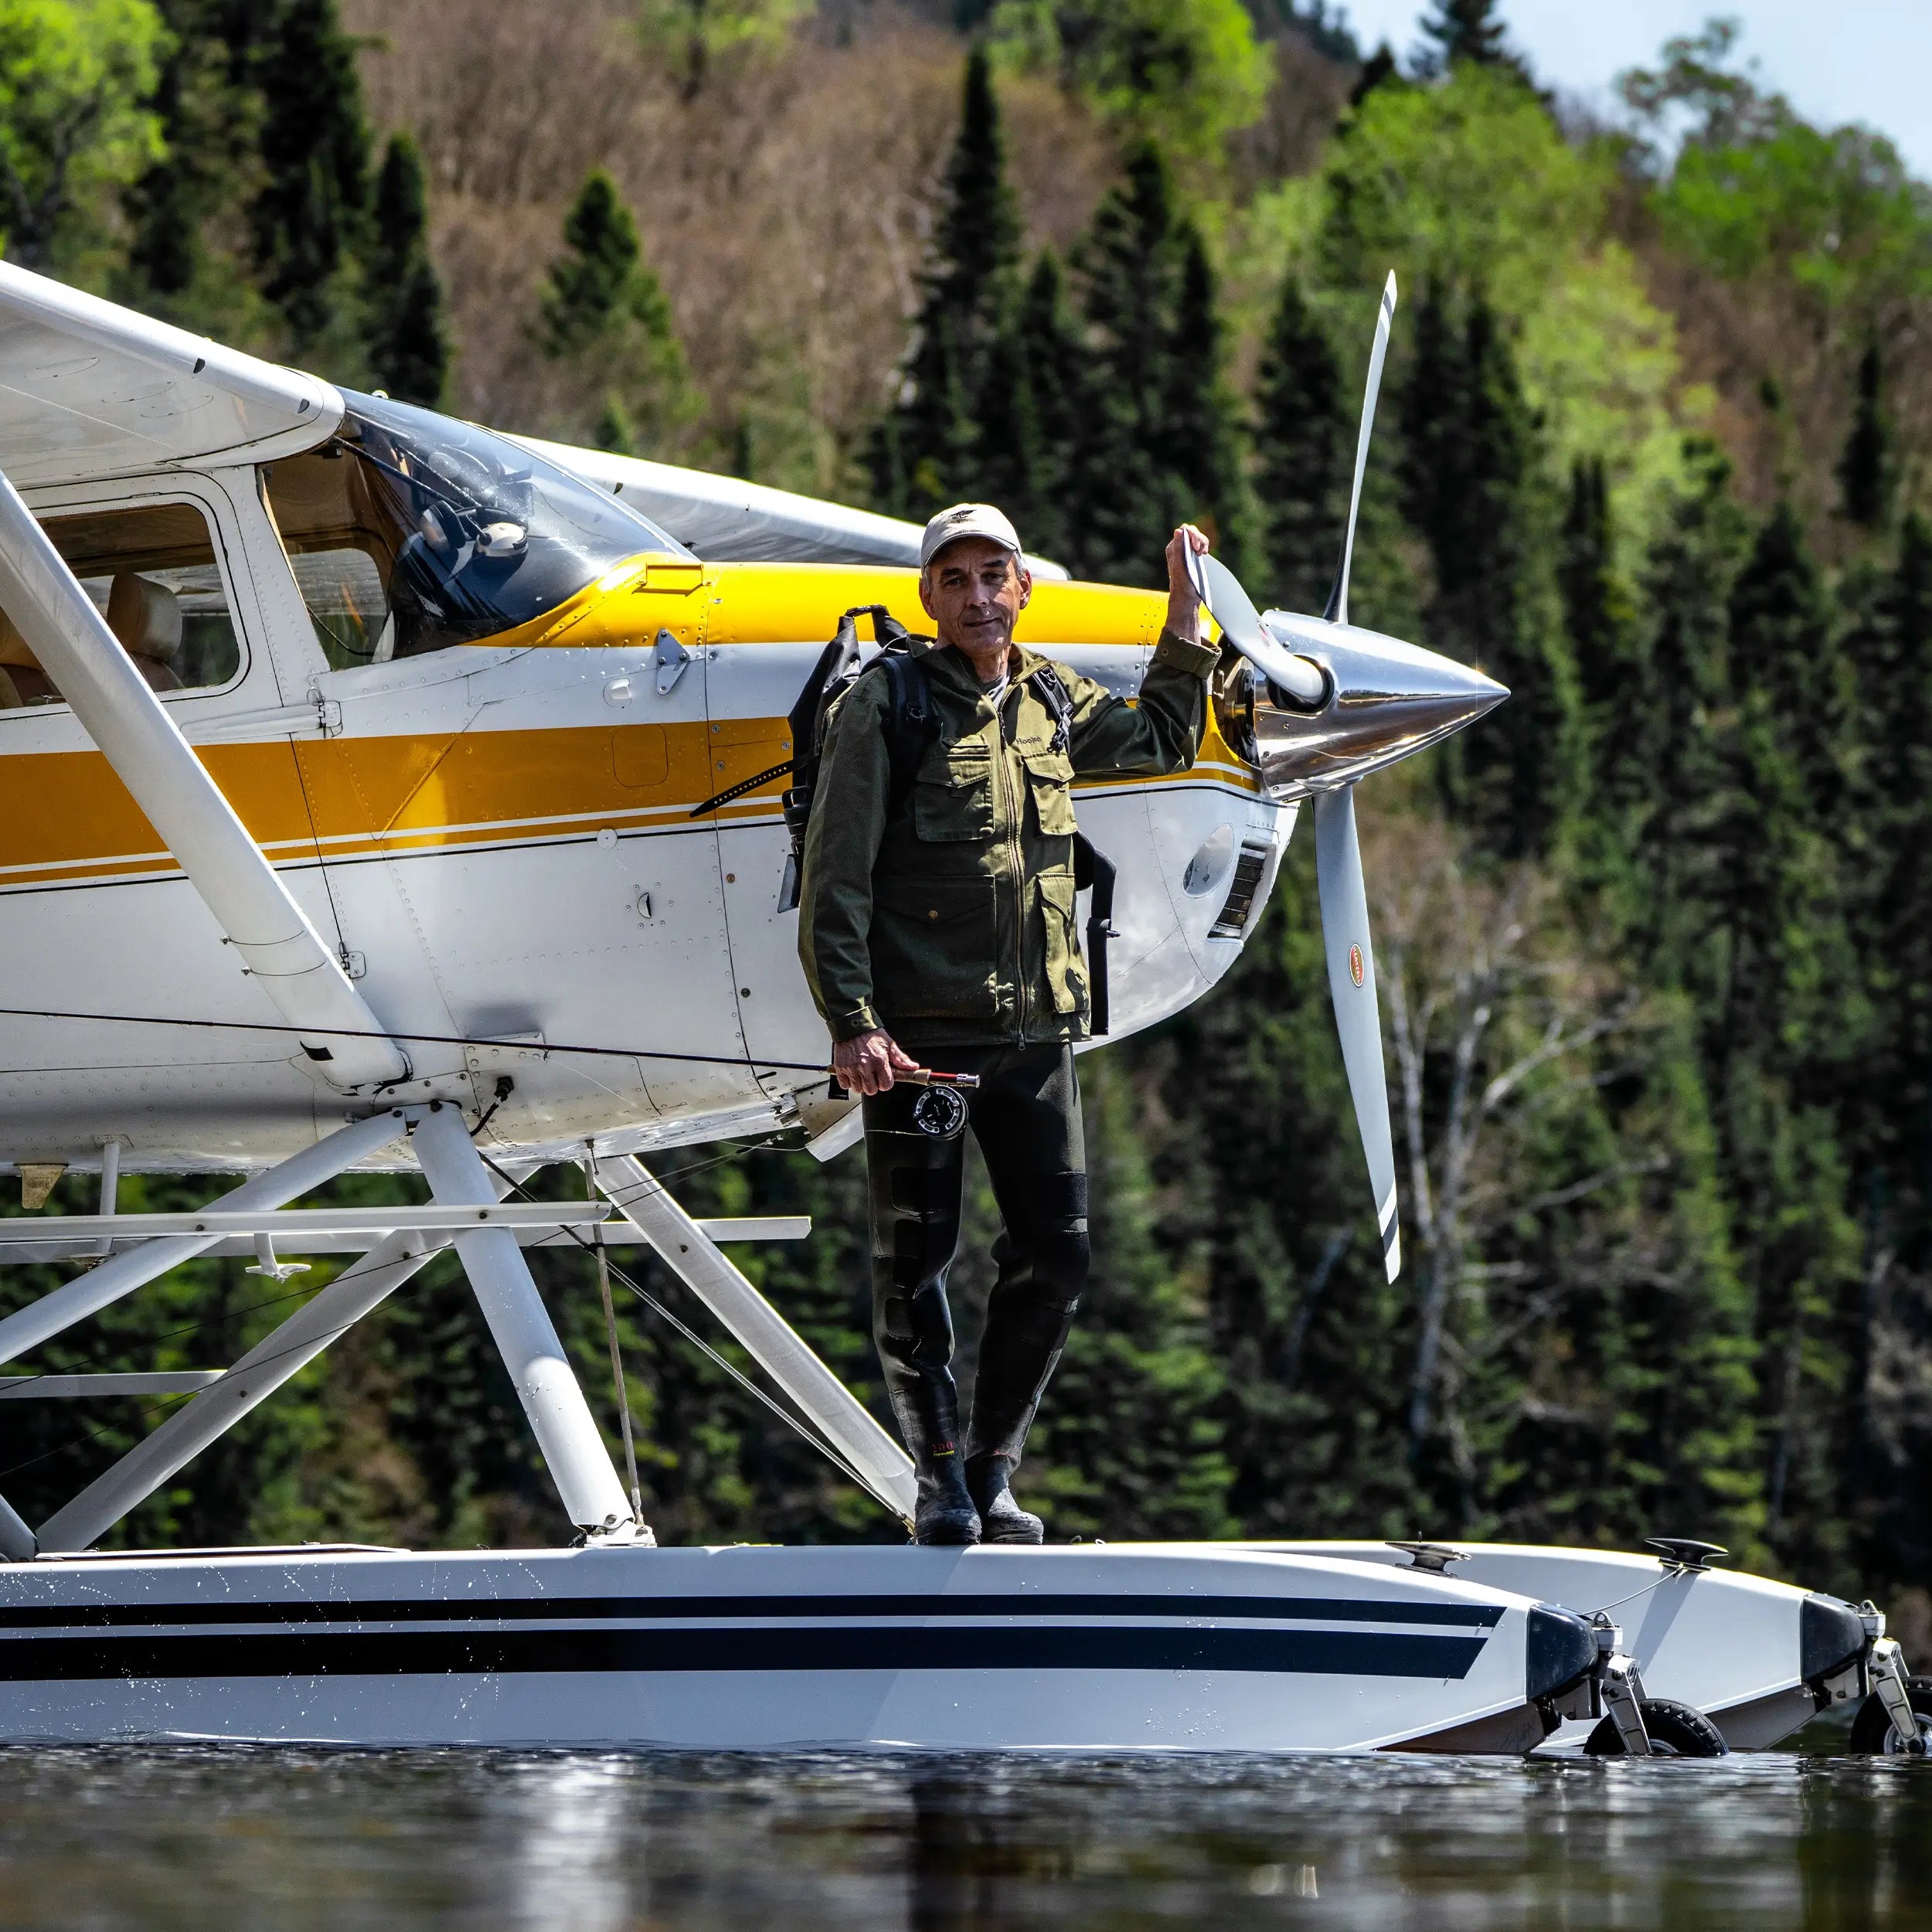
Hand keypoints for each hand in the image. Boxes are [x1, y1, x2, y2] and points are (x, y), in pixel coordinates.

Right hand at [833, 1028, 924, 1096]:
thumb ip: (900, 1058)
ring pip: (858, 1089)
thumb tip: (912, 1067)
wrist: (852, 1024)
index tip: (883, 1078)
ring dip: (860, 1084)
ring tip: (862, 1074)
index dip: (885, 1083)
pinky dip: (848, 1082)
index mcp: (879, 1060)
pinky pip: (844, 1085)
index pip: (886, 1085)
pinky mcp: (840, 1067)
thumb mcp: (889, 1044)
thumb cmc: (870, 1034)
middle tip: (872, 1076)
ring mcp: (851, 1067)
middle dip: (873, 1085)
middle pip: (871, 1090)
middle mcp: (865, 1065)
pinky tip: (852, 1074)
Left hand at [1164, 525, 1208, 641]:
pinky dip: (1204, 547)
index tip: (1197, 548)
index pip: (1184, 530)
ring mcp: (1186, 552)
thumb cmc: (1182, 586)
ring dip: (1203, 542)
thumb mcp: (1180, 567)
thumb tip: (1178, 531)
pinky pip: (1200, 544)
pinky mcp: (1193, 556)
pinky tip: (1203, 555)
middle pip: (1192, 531)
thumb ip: (1178, 549)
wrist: (1187, 598)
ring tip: (1202, 555)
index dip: (1193, 535)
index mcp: (1173, 549)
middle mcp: (1178, 548)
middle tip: (1201, 553)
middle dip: (1200, 539)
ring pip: (1198, 537)